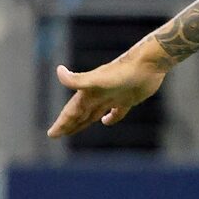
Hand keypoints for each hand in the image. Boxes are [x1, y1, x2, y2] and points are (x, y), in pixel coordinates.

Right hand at [49, 49, 166, 136]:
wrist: (147, 63)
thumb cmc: (123, 72)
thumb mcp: (99, 79)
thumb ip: (79, 79)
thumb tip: (59, 71)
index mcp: (88, 93)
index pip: (71, 111)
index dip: (61, 123)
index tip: (51, 134)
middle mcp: (98, 95)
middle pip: (80, 114)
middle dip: (68, 124)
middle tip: (57, 135)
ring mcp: (112, 97)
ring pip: (94, 113)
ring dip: (84, 121)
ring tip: (76, 129)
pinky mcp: (128, 99)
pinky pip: (116, 112)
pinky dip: (111, 118)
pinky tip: (106, 121)